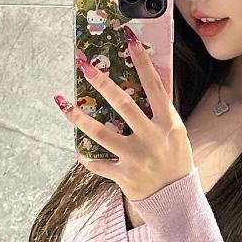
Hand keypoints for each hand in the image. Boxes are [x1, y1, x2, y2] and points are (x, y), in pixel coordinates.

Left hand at [57, 30, 194, 203]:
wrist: (177, 200)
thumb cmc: (176, 161)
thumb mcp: (176, 134)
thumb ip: (161, 114)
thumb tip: (145, 86)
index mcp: (168, 123)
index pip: (155, 86)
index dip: (142, 62)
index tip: (129, 41)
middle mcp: (152, 137)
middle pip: (123, 104)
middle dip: (103, 83)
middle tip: (85, 66)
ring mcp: (137, 157)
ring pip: (102, 133)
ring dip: (80, 118)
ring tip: (64, 104)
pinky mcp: (124, 175)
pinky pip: (100, 164)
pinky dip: (88, 159)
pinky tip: (78, 152)